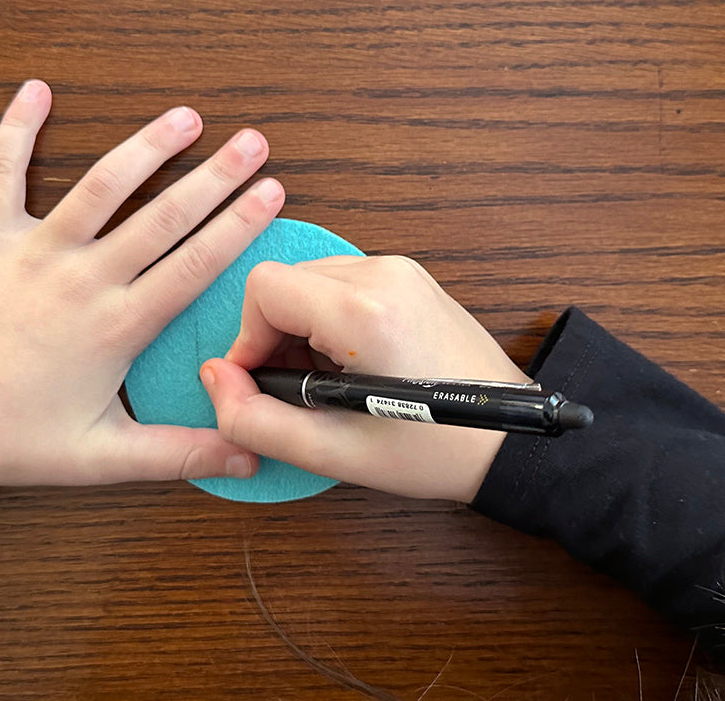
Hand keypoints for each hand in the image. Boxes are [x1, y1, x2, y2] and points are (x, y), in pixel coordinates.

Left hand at [0, 80, 283, 497]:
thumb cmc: (8, 439)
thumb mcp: (101, 457)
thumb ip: (179, 453)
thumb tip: (248, 457)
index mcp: (117, 326)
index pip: (194, 264)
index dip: (239, 225)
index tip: (271, 193)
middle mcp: (82, 278)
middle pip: (163, 215)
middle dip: (215, 175)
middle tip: (253, 142)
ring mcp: (33, 250)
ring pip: (101, 184)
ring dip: (148, 146)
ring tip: (186, 116)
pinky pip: (4, 170)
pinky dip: (18, 129)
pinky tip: (37, 91)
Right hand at [199, 256, 528, 501]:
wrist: (509, 441)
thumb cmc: (434, 449)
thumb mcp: (332, 453)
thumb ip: (254, 420)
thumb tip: (215, 378)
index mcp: (365, 310)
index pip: (264, 288)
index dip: (248, 339)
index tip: (263, 383)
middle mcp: (384, 274)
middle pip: (284, 282)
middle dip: (273, 336)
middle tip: (299, 390)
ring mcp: (401, 271)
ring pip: (309, 281)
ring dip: (300, 329)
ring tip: (327, 382)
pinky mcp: (409, 278)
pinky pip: (340, 283)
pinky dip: (327, 320)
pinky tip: (350, 364)